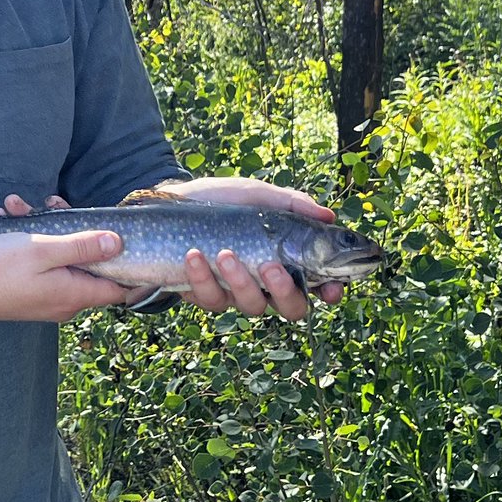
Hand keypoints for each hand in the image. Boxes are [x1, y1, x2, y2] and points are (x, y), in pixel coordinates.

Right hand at [0, 193, 127, 322]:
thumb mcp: (42, 250)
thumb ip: (82, 245)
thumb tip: (118, 243)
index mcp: (74, 294)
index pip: (119, 288)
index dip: (128, 262)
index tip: (125, 235)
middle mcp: (64, 300)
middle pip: (86, 262)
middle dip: (71, 228)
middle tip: (49, 203)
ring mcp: (45, 296)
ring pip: (58, 257)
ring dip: (41, 228)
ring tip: (16, 207)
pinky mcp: (28, 290)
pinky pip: (40, 263)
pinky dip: (27, 241)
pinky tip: (6, 220)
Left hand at [155, 176, 344, 319]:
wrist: (170, 202)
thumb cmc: (220, 199)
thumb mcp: (255, 194)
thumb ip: (290, 204)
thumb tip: (328, 216)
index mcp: (285, 258)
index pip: (318, 284)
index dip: (330, 290)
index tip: (330, 288)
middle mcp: (265, 282)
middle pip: (291, 308)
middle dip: (285, 291)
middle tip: (271, 266)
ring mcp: (235, 291)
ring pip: (252, 306)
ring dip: (241, 281)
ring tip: (225, 253)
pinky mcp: (204, 294)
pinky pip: (211, 299)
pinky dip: (203, 277)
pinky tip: (194, 254)